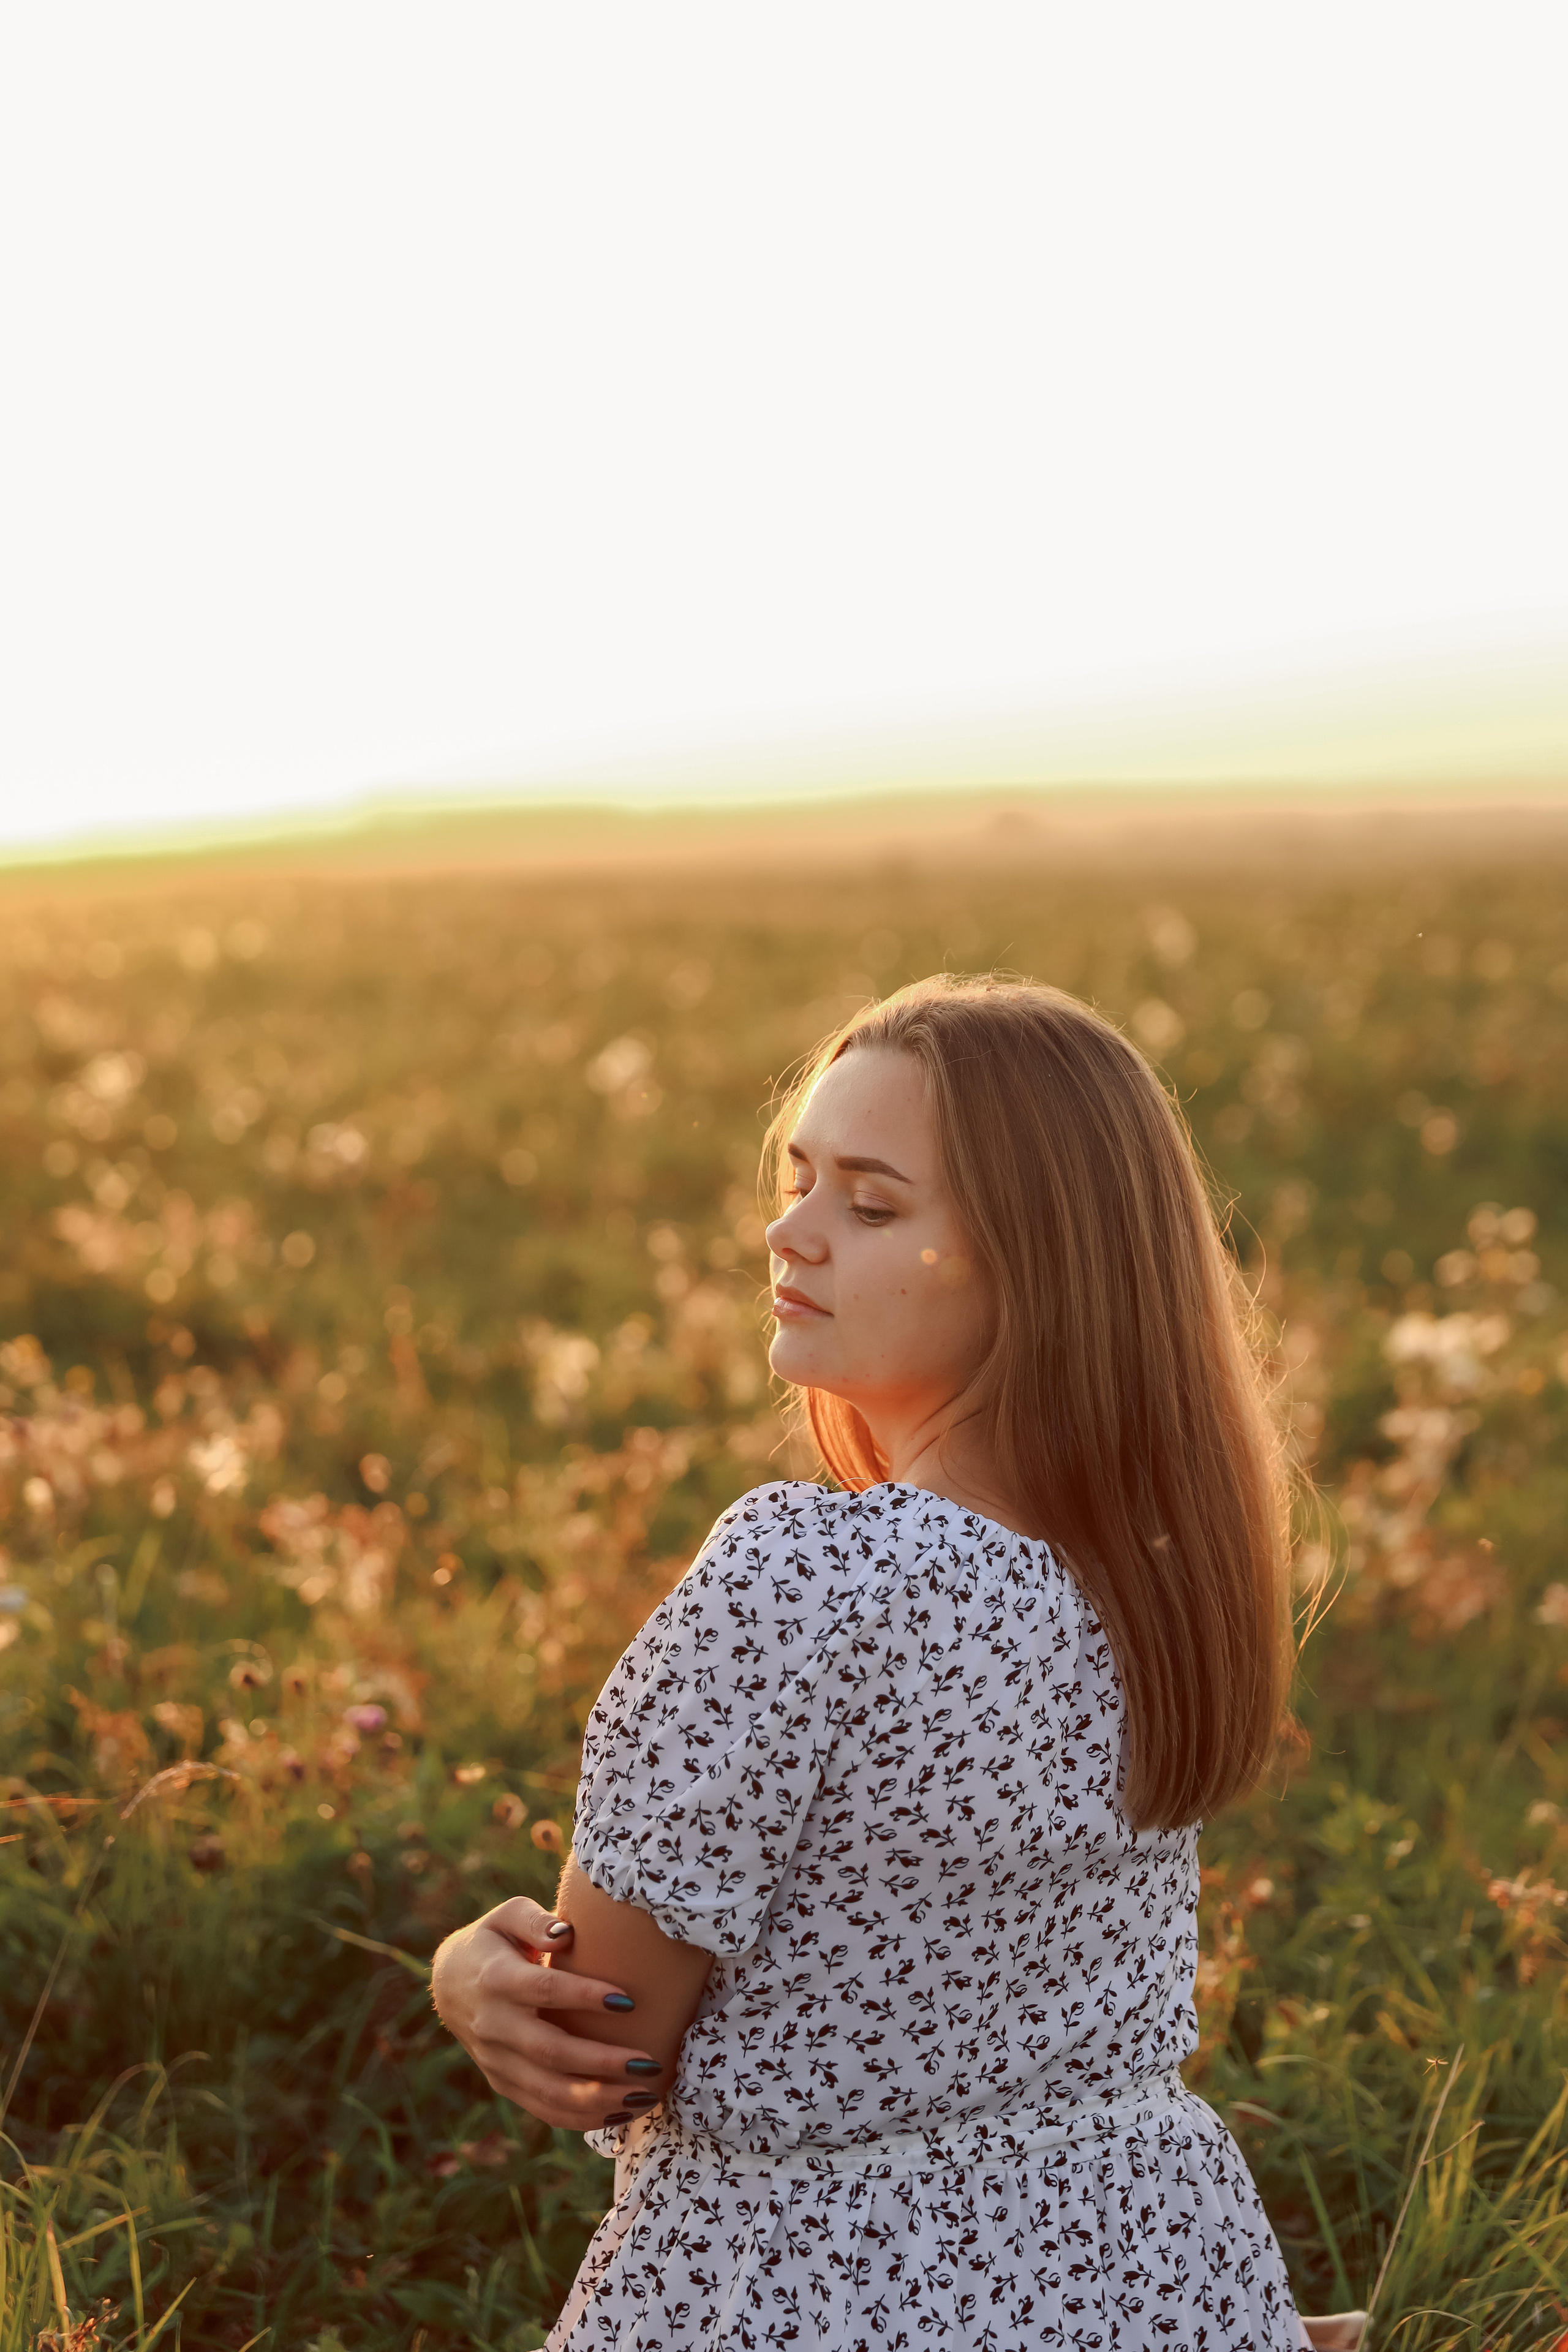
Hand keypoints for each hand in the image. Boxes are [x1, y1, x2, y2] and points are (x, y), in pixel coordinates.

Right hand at [431, 1895, 665, 2132]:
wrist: (447, 1984)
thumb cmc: (493, 1941)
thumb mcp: (506, 1916)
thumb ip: (535, 1920)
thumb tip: (567, 1934)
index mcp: (496, 1979)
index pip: (544, 1991)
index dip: (585, 1997)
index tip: (629, 2001)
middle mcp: (493, 2026)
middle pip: (550, 2052)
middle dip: (602, 2062)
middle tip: (648, 2063)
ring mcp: (497, 2062)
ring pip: (549, 2091)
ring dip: (599, 2100)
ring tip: (645, 2097)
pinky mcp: (503, 2084)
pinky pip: (544, 2109)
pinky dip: (583, 2118)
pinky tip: (622, 2114)